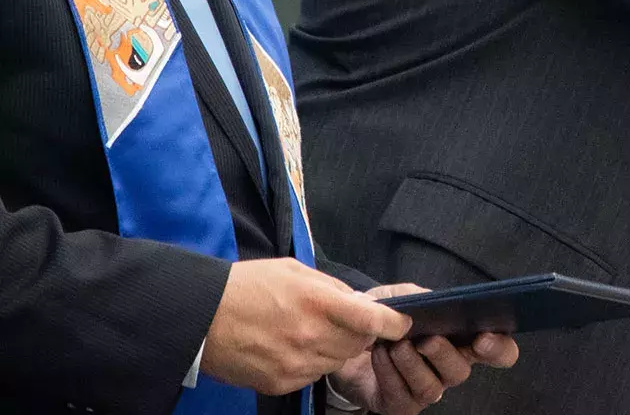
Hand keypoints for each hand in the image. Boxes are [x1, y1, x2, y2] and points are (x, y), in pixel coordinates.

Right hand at [202, 258, 412, 395]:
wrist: (201, 318)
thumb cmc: (248, 286)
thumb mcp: (295, 272)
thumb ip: (333, 289)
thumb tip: (360, 304)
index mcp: (318, 303)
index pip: (373, 319)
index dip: (394, 323)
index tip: (403, 324)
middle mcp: (311, 336)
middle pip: (358, 343)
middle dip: (358, 333)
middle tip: (340, 321)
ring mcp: (297, 363)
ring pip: (337, 361)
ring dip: (334, 348)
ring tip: (309, 331)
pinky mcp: (282, 383)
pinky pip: (312, 375)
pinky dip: (311, 363)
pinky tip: (291, 347)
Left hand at [327, 284, 519, 413]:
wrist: (347, 341)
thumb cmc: (384, 319)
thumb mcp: (400, 297)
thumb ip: (419, 296)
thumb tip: (432, 302)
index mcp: (461, 341)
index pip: (498, 351)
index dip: (499, 347)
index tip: (484, 337)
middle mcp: (449, 368)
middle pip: (462, 371)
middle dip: (444, 354)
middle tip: (426, 339)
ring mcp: (426, 389)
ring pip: (432, 387)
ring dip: (412, 364)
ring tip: (394, 345)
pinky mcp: (401, 405)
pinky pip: (402, 396)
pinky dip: (389, 373)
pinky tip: (379, 354)